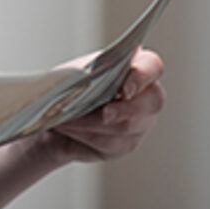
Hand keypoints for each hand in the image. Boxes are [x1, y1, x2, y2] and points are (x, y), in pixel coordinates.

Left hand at [42, 48, 165, 164]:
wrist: (57, 112)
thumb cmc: (70, 83)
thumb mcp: (73, 73)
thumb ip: (84, 72)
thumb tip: (83, 79)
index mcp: (136, 65)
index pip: (152, 66)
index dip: (142, 77)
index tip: (125, 89)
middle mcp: (146, 94)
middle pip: (152, 102)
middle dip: (125, 109)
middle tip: (104, 114)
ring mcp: (141, 121)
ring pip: (126, 126)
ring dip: (92, 123)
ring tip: (66, 120)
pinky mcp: (126, 143)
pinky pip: (110, 143)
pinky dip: (85, 134)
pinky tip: (68, 129)